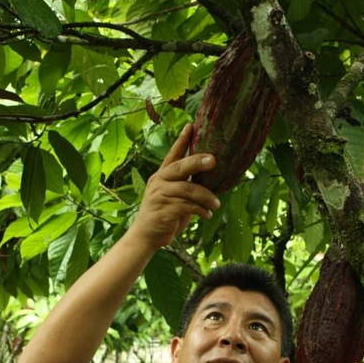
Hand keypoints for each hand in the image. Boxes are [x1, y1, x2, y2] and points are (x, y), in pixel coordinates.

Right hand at [131, 123, 219, 249]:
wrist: (146, 236)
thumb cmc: (165, 214)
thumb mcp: (175, 197)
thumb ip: (187, 186)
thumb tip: (211, 179)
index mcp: (162, 176)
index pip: (172, 155)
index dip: (181, 140)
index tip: (191, 125)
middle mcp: (159, 182)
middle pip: (179, 167)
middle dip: (197, 162)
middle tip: (214, 160)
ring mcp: (159, 196)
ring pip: (187, 190)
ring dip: (206, 196)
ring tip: (217, 204)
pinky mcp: (162, 211)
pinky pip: (185, 207)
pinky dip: (200, 210)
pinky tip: (207, 215)